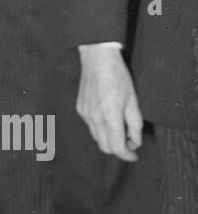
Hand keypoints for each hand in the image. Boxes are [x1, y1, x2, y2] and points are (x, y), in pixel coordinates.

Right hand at [76, 44, 142, 161]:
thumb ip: (134, 124)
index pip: (117, 147)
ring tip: (120, 129)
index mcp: (110, 116)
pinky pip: (91, 126)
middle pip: (105, 147)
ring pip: (97, 137)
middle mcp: (94, 118)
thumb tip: (135, 141)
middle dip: (118, 149)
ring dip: (109, 139)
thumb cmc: (117, 76)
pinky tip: (108, 118)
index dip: (127, 155)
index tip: (134, 155)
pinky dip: (101, 128)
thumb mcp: (133, 100)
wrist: (97, 58)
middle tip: (130, 143)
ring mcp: (85, 114)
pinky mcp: (80, 109)